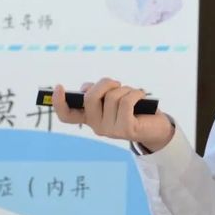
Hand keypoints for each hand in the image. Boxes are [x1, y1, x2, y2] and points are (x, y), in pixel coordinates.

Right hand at [51, 78, 174, 151]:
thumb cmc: (134, 108)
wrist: (156, 126)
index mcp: (91, 118)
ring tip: (134, 95)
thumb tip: (86, 88)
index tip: (58, 87)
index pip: (67, 115)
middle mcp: (97, 126)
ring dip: (126, 89)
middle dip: (105, 83)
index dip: (58, 102)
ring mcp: (110, 130)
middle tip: (116, 84)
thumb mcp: (113, 97)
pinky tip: (141, 96)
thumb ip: (98, 93)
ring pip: (112, 97)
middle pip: (90, 97)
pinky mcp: (126, 129)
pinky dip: (136, 93)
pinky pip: (126, 101)